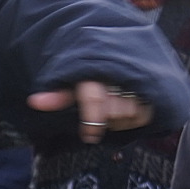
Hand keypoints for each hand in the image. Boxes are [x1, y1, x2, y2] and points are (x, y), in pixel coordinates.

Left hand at [26, 79, 153, 144]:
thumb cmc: (92, 73)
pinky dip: (133, 118)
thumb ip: (58, 95)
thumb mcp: (72, 81)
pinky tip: (126, 109)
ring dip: (118, 118)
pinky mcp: (155, 87)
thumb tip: (34, 102)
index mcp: (96, 67)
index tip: (89, 136)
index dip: (91, 122)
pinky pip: (143, 115)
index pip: (95, 98)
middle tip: (99, 115)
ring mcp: (140, 79)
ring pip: (129, 114)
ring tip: (112, 108)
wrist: (121, 52)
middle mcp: (120, 71)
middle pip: (113, 111)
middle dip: (105, 118)